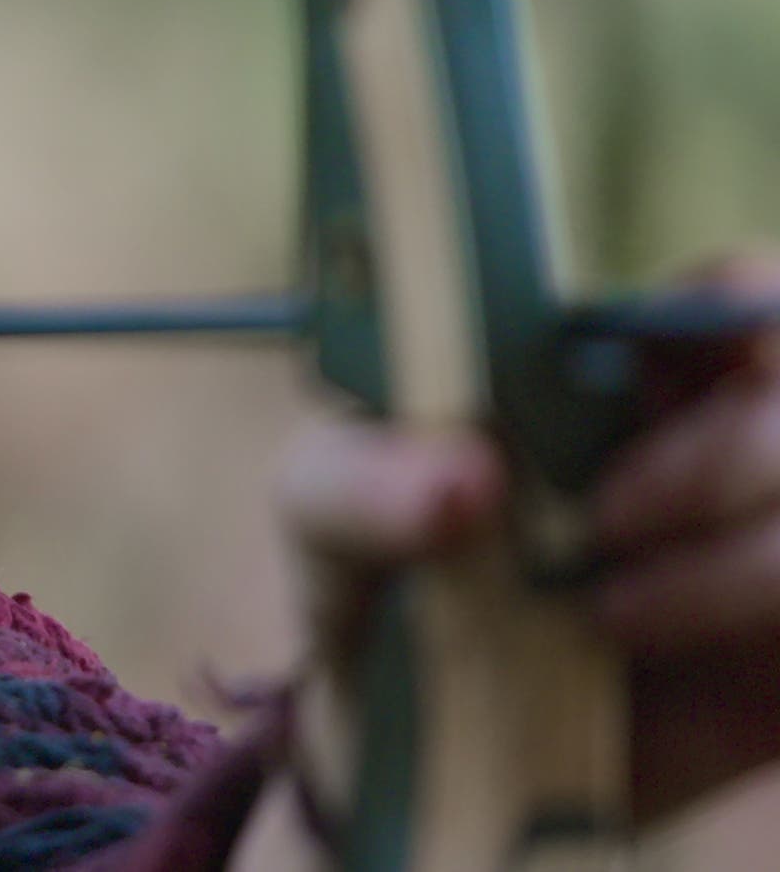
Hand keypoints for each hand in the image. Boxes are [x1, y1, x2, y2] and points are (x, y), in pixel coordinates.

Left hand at [278, 254, 779, 822]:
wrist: (392, 750)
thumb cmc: (368, 584)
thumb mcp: (319, 518)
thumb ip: (355, 479)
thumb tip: (464, 478)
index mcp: (613, 375)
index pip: (738, 301)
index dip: (726, 312)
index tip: (641, 369)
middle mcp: (706, 452)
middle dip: (722, 455)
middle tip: (604, 519)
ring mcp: (754, 555)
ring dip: (736, 565)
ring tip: (602, 615)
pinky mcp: (776, 669)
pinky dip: (750, 625)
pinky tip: (641, 660)